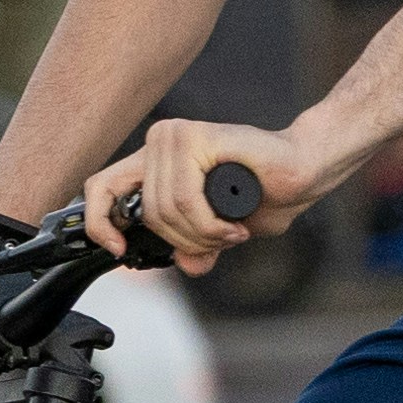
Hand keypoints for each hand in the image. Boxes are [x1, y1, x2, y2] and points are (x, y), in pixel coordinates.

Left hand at [85, 118, 326, 273]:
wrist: (304, 169)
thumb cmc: (264, 192)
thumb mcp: (219, 231)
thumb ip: (195, 244)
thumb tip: (186, 266)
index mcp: (155, 162)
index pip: (100, 188)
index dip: (99, 223)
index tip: (119, 250)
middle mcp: (159, 143)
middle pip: (146, 215)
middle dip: (184, 241)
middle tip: (218, 242)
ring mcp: (174, 136)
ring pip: (165, 211)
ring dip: (202, 235)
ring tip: (231, 233)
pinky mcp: (195, 136)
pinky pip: (185, 199)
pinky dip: (210, 224)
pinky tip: (233, 225)